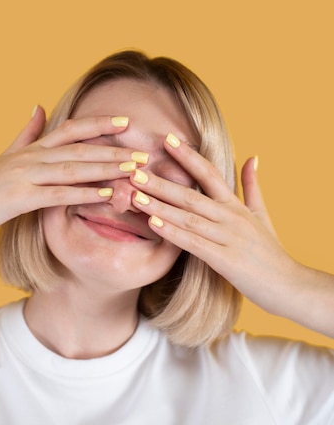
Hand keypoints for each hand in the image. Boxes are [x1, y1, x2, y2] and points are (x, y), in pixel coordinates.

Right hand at [0, 109, 146, 238]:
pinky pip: (59, 195)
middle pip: (80, 148)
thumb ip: (28, 132)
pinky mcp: (21, 198)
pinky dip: (85, 193)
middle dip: (114, 150)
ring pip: (74, 168)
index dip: (99, 124)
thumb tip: (39, 105)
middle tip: (143, 153)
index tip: (126, 122)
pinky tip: (107, 194)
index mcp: (33, 148)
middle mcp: (32, 157)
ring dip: (106, 168)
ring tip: (133, 170)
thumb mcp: (8, 154)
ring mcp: (26, 176)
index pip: (72, 130)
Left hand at [131, 135, 297, 313]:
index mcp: (235, 206)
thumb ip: (252, 186)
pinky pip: (194, 244)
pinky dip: (173, 233)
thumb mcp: (262, 214)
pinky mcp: (226, 260)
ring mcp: (228, 238)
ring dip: (160, 206)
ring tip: (135, 195)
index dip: (187, 156)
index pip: (209, 173)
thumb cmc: (271, 252)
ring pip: (188, 218)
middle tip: (133, 170)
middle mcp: (231, 217)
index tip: (167, 139)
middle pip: (190, 195)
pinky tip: (154, 223)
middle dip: (160, 183)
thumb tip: (252, 156)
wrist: (290, 285)